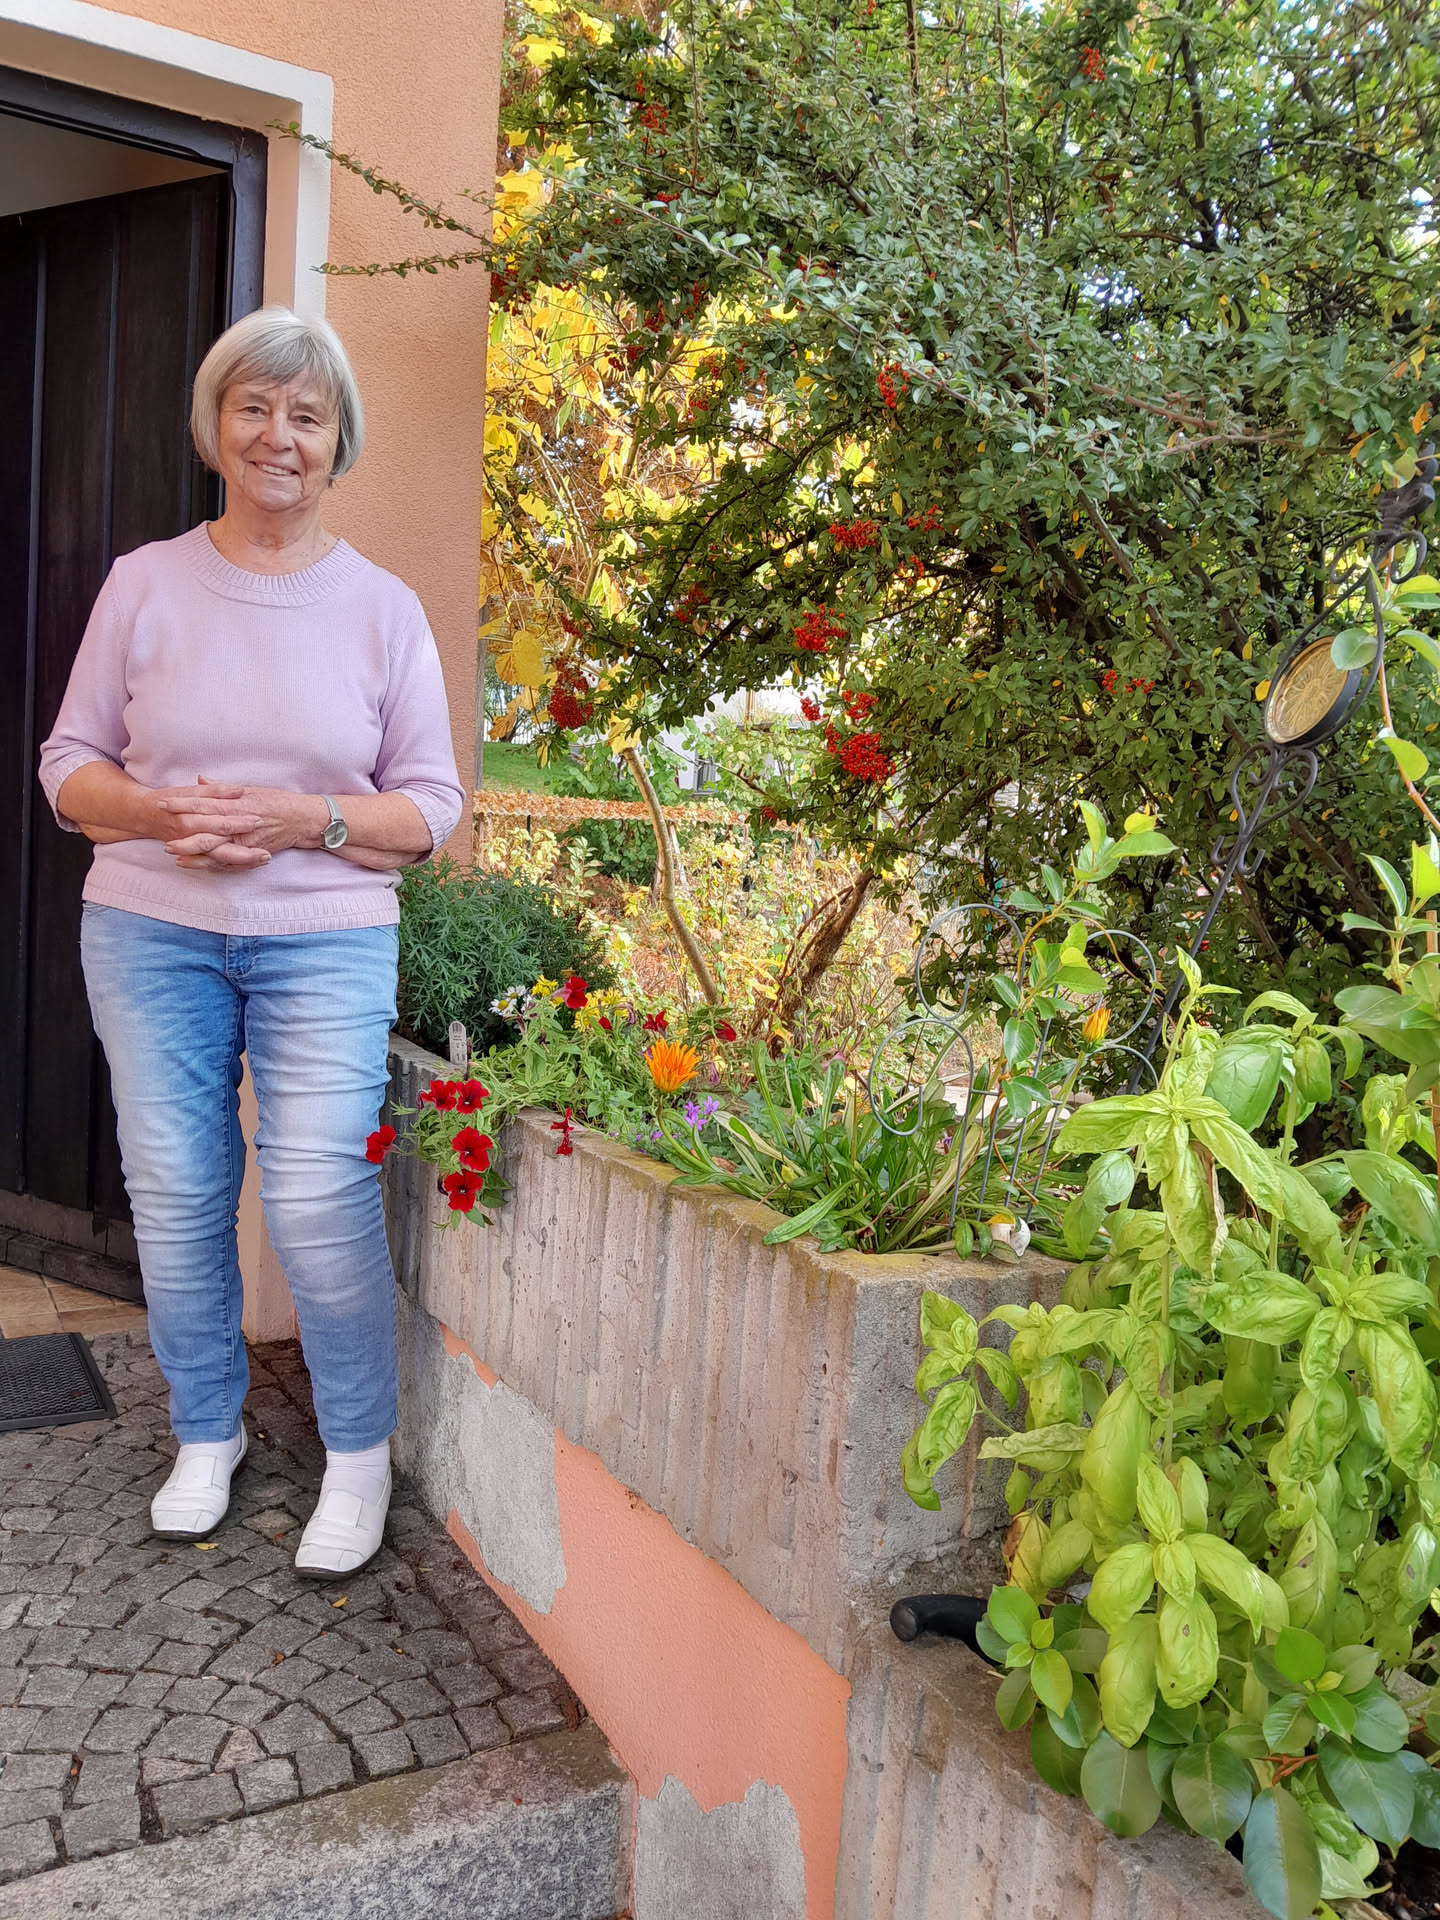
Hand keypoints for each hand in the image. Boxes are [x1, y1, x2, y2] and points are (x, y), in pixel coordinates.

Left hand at [157, 776, 328, 864]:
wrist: (303, 819)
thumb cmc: (277, 802)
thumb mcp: (249, 789)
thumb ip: (222, 788)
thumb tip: (199, 779)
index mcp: (236, 804)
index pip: (204, 803)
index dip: (182, 803)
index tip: (163, 802)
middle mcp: (238, 823)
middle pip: (204, 827)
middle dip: (180, 829)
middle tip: (159, 829)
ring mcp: (244, 841)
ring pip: (212, 847)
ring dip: (189, 849)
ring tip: (169, 849)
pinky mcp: (249, 854)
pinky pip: (224, 862)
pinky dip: (205, 863)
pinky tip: (187, 863)